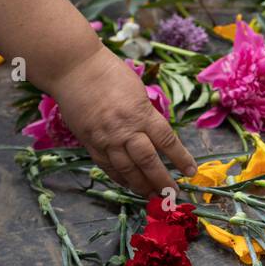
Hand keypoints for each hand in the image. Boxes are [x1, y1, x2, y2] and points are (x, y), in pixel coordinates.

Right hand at [48, 48, 196, 195]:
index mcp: (141, 114)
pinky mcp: (90, 143)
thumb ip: (146, 115)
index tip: (191, 171)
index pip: (167, 141)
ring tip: (152, 197)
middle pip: (148, 162)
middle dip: (162, 180)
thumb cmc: (109, 73)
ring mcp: (106, 139)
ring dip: (141, 186)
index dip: (181, 158)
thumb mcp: (137, 91)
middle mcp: (125, 130)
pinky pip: (107, 167)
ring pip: (127, 170)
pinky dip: (120, 178)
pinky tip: (129, 185)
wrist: (74, 69)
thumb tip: (157, 136)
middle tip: (172, 193)